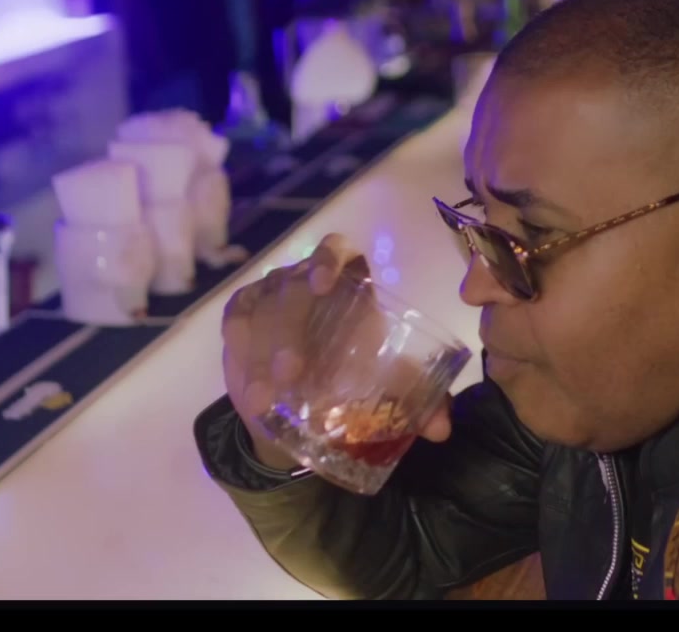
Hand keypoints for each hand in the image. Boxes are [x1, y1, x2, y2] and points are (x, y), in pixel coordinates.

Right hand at [221, 233, 453, 470]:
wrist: (307, 398)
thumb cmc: (352, 371)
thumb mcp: (386, 383)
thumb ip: (418, 399)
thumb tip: (441, 429)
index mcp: (348, 280)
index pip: (336, 248)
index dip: (328, 259)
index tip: (322, 285)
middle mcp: (304, 278)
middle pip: (292, 288)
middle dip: (289, 330)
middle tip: (291, 374)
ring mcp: (270, 293)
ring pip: (261, 308)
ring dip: (261, 354)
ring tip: (266, 398)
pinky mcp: (243, 314)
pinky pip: (236, 322)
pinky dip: (240, 355)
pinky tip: (249, 387)